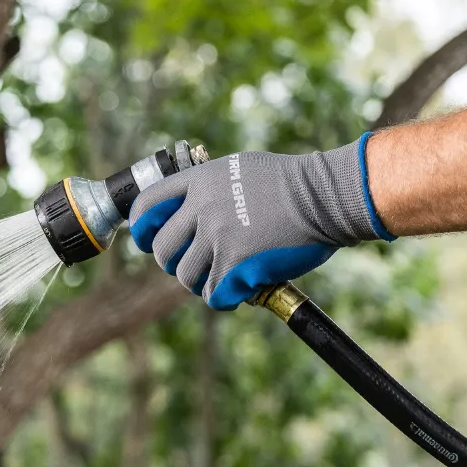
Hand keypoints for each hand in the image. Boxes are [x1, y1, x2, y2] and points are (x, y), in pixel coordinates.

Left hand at [129, 135, 391, 309]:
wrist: (325, 196)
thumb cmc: (291, 182)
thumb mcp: (238, 169)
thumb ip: (208, 187)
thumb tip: (188, 208)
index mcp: (199, 180)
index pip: (146, 206)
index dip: (141, 229)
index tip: (147, 241)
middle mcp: (201, 207)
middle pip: (161, 249)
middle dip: (173, 263)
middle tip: (195, 266)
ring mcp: (217, 235)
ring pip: (186, 277)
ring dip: (202, 283)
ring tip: (224, 277)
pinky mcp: (235, 263)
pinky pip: (214, 294)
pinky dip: (226, 297)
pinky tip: (242, 289)